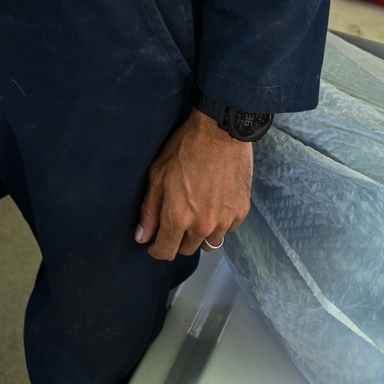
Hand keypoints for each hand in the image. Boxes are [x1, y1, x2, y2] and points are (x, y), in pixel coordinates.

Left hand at [135, 108, 253, 259]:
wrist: (221, 132)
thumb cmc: (185, 148)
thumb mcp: (158, 174)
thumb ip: (150, 210)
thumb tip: (142, 237)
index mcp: (178, 217)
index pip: (166, 252)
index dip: (156, 249)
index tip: (154, 243)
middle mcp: (203, 226)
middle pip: (187, 250)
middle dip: (177, 239)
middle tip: (175, 219)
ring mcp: (225, 221)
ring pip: (209, 243)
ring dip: (199, 234)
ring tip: (196, 212)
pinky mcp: (241, 212)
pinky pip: (227, 230)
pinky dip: (219, 223)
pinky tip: (214, 204)